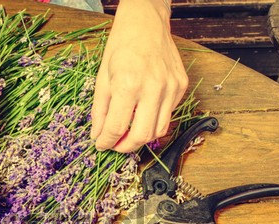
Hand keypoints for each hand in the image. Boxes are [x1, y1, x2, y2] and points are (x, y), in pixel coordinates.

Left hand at [90, 0, 187, 152]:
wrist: (146, 22)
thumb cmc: (121, 46)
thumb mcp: (102, 78)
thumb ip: (100, 111)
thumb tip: (98, 135)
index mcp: (128, 85)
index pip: (117, 128)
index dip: (106, 142)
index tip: (101, 145)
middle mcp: (153, 88)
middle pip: (142, 136)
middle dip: (125, 147)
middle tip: (115, 145)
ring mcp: (171, 88)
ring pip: (158, 131)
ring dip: (141, 137)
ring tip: (127, 133)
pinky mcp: (181, 86)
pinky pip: (167, 115)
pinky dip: (153, 121)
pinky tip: (142, 113)